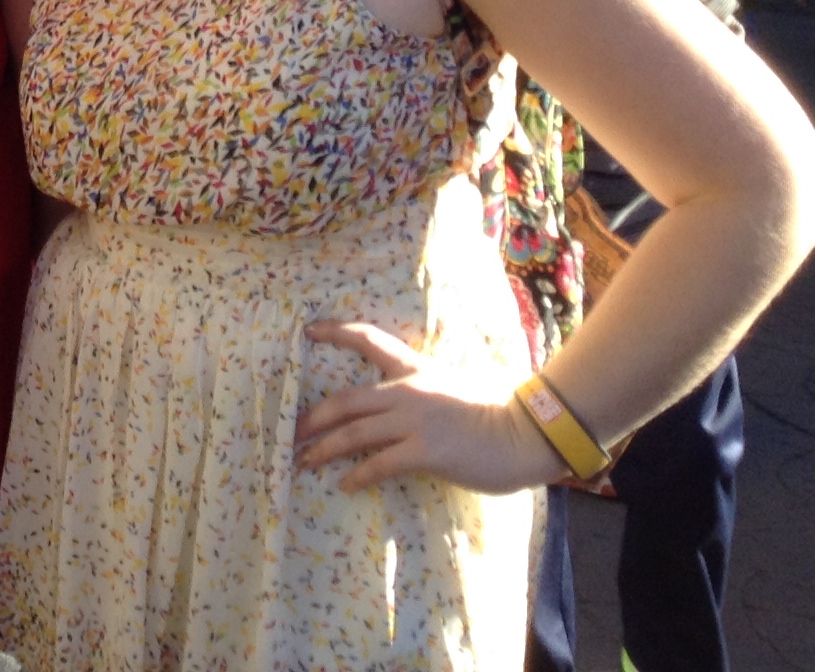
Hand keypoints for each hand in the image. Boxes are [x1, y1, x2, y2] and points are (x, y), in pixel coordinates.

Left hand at [294, 320, 566, 494]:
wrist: (525, 432)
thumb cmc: (492, 412)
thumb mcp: (451, 386)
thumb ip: (422, 391)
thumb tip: (395, 404)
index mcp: (415, 368)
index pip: (369, 339)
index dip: (336, 332)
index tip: (308, 331)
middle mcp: (408, 390)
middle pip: (345, 400)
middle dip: (312, 417)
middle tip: (289, 431)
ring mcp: (414, 420)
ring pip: (354, 433)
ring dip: (324, 449)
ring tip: (303, 461)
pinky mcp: (425, 450)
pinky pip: (380, 463)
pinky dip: (358, 475)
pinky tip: (345, 483)